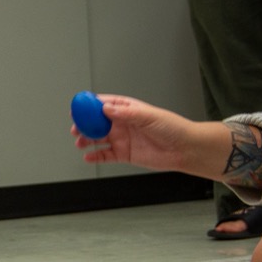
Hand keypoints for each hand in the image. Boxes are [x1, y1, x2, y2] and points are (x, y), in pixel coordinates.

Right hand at [72, 94, 215, 176]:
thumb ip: (127, 113)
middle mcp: (122, 124)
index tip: (78, 108)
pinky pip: (104, 155)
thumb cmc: (173, 128)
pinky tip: (89, 156)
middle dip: (84, 125)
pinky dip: (94, 156)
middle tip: (76, 128)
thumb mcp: (149, 116)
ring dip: (86, 140)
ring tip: (81, 143)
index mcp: (127, 110)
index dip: (89, 106)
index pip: (103, 105)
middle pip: (96, 122)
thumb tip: (107, 109)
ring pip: (97, 138)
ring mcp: (121, 139)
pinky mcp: (123, 154)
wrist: (185, 149)